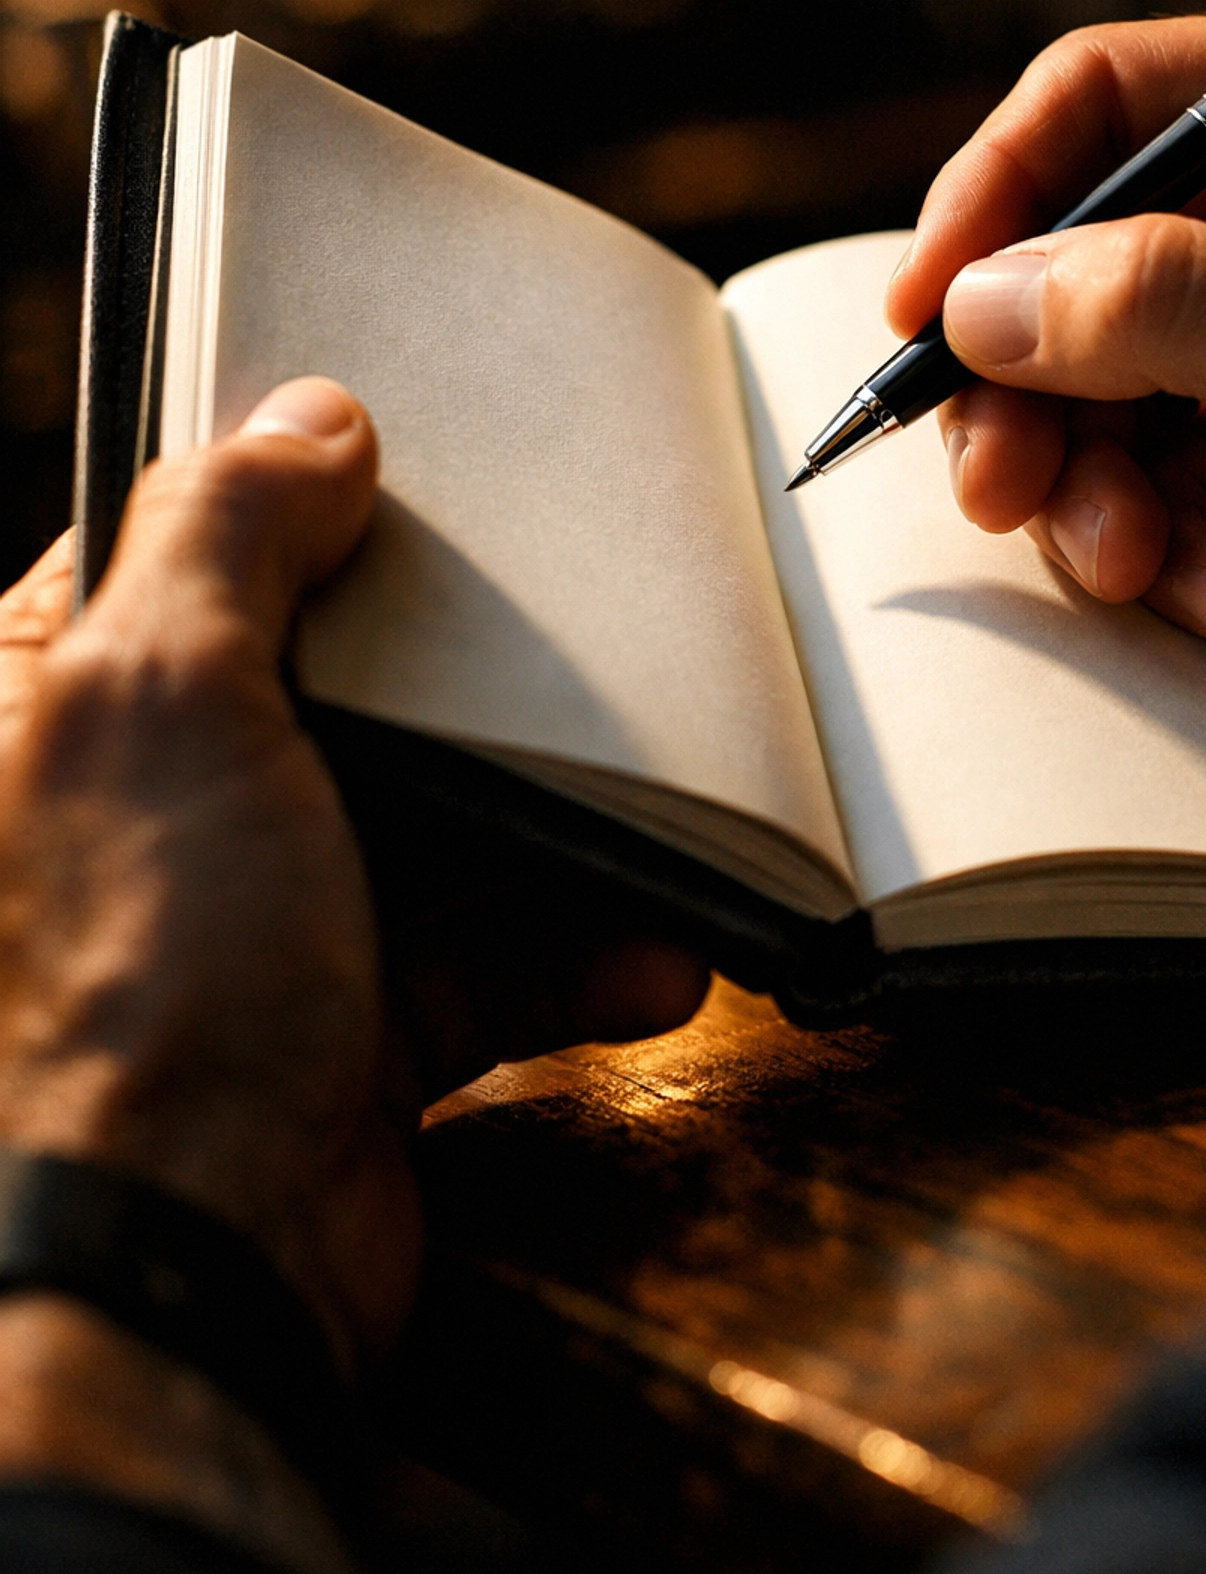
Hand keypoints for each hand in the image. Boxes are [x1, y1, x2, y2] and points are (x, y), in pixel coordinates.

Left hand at [0, 380, 704, 1560]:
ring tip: (658, 789)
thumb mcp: (164, 699)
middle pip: (331, 674)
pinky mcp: (353, 1028)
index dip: (282, 493)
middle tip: (563, 603)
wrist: (194, 1275)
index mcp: (58, 712)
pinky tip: (650, 948)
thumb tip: (310, 417)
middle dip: (456, 660)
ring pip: (430, 815)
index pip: (168, 551)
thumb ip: (225, 533)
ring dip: (554, 819)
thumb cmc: (145, 980)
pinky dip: (572, 952)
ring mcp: (258, 923)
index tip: (404, 450)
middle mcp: (152, 812)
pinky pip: (486, 956)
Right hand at [887, 20, 1205, 799]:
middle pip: (1063, 265)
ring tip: (1136, 563)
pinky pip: (1126, 497)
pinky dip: (1149, 557)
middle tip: (1000, 484)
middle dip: (1025, 388)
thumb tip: (977, 300)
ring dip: (1081, 494)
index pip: (1110, 102)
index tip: (924, 306)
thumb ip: (1171, 302)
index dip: (998, 191)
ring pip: (1074, 396)